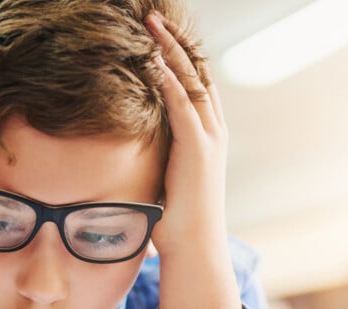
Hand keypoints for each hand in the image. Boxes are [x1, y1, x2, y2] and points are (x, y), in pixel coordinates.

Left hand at [145, 11, 226, 258]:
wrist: (196, 246)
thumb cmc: (177, 221)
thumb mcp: (166, 179)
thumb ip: (158, 159)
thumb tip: (134, 157)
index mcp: (207, 136)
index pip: (195, 84)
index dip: (179, 57)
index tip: (160, 35)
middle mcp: (213, 130)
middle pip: (196, 72)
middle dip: (176, 42)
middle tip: (155, 18)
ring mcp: (208, 137)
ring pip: (190, 80)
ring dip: (171, 50)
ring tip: (152, 25)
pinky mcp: (197, 148)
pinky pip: (181, 103)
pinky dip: (168, 79)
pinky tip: (153, 58)